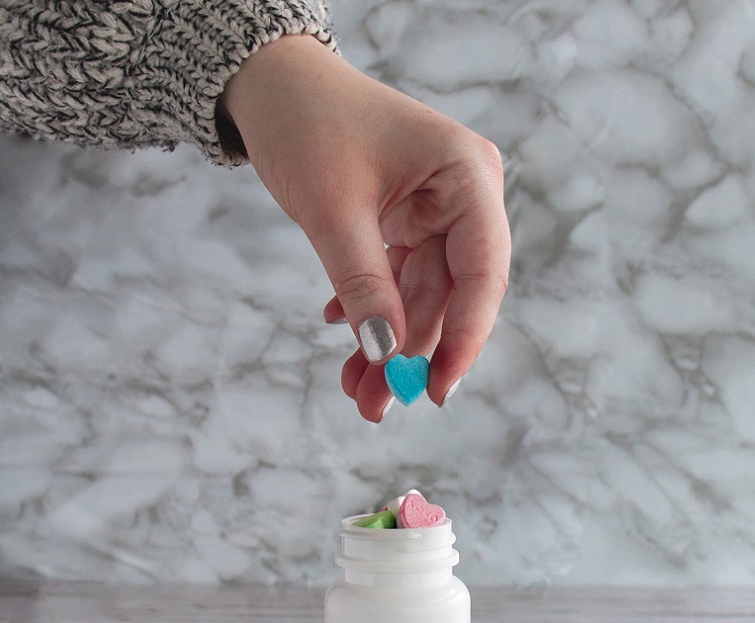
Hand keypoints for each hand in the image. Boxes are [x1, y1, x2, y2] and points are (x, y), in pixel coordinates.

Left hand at [219, 36, 509, 421]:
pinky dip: (368, 310)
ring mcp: (434, 212)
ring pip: (419, 297)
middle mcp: (461, 197)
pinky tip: (338, 328)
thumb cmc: (306, 123)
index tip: (436, 391)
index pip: (482, 272)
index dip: (466, 337)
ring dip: (385, 342)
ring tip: (352, 389)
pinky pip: (395, 281)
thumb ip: (364, 285)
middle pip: (448, 295)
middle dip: (409, 352)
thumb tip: (385, 354)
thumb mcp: (333, 211)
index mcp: (466, 176)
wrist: (271, 85)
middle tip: (375, 405)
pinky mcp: (405, 223)